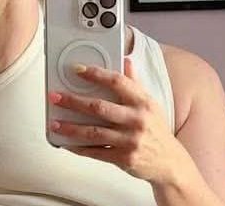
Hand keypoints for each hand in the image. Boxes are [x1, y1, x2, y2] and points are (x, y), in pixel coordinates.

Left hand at [47, 58, 188, 183]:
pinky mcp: (124, 159)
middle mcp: (137, 119)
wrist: (170, 162)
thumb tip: (126, 61)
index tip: (78, 70)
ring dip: (71, 127)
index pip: (118, 82)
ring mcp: (131, 140)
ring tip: (54, 123)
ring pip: (94, 132)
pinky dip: (79, 148)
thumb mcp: (151, 104)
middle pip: (99, 107)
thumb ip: (135, 83)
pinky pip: (96, 152)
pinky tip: (66, 143)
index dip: (96, 74)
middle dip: (73, 101)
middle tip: (55, 97)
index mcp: (143, 102)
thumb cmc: (157, 130)